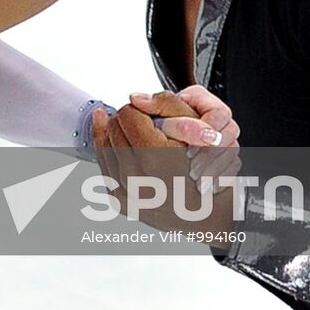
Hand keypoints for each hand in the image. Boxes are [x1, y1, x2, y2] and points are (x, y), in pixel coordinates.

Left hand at [91, 95, 238, 233]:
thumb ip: (166, 104)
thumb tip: (134, 98)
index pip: (128, 115)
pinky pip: (104, 167)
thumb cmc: (204, 171)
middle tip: (137, 118)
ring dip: (113, 133)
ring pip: (105, 146)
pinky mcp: (120, 201)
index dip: (137, 108)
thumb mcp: (196, 128)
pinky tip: (112, 140)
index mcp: (155, 157)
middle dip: (124, 119)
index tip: (144, 111)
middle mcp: (137, 178)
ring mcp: (126, 192)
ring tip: (124, 126)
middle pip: (114, 129)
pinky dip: (108, 151)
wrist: (205, 212)